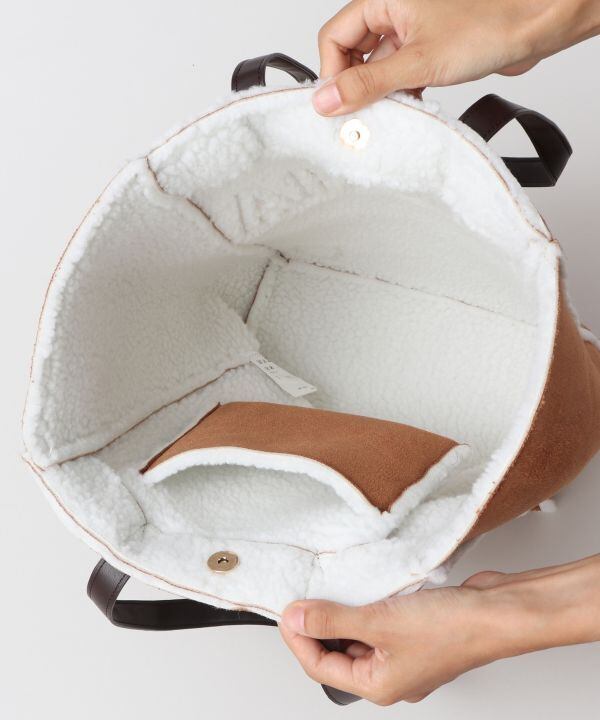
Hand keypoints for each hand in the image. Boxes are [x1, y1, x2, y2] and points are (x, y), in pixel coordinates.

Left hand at [279, 555, 599, 704]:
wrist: (498, 612)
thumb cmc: (453, 630)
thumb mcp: (379, 622)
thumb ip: (333, 619)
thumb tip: (297, 618)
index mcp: (378, 685)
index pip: (320, 665)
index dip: (297, 637)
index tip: (286, 610)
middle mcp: (388, 672)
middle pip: (336, 650)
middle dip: (318, 624)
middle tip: (304, 596)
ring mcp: (402, 651)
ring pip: (357, 633)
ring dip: (342, 610)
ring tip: (330, 587)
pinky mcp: (414, 628)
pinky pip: (377, 618)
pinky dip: (365, 603)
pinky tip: (362, 585)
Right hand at [313, 0, 599, 114]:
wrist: (535, 25)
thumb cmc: (489, 25)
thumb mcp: (418, 62)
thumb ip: (368, 84)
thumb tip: (326, 100)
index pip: (334, 37)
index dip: (332, 73)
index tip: (339, 106)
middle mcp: (394, 11)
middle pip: (352, 54)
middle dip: (356, 86)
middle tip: (362, 115)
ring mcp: (411, 30)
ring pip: (377, 67)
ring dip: (380, 93)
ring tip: (391, 112)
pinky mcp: (428, 49)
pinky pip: (399, 74)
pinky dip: (401, 93)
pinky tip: (411, 108)